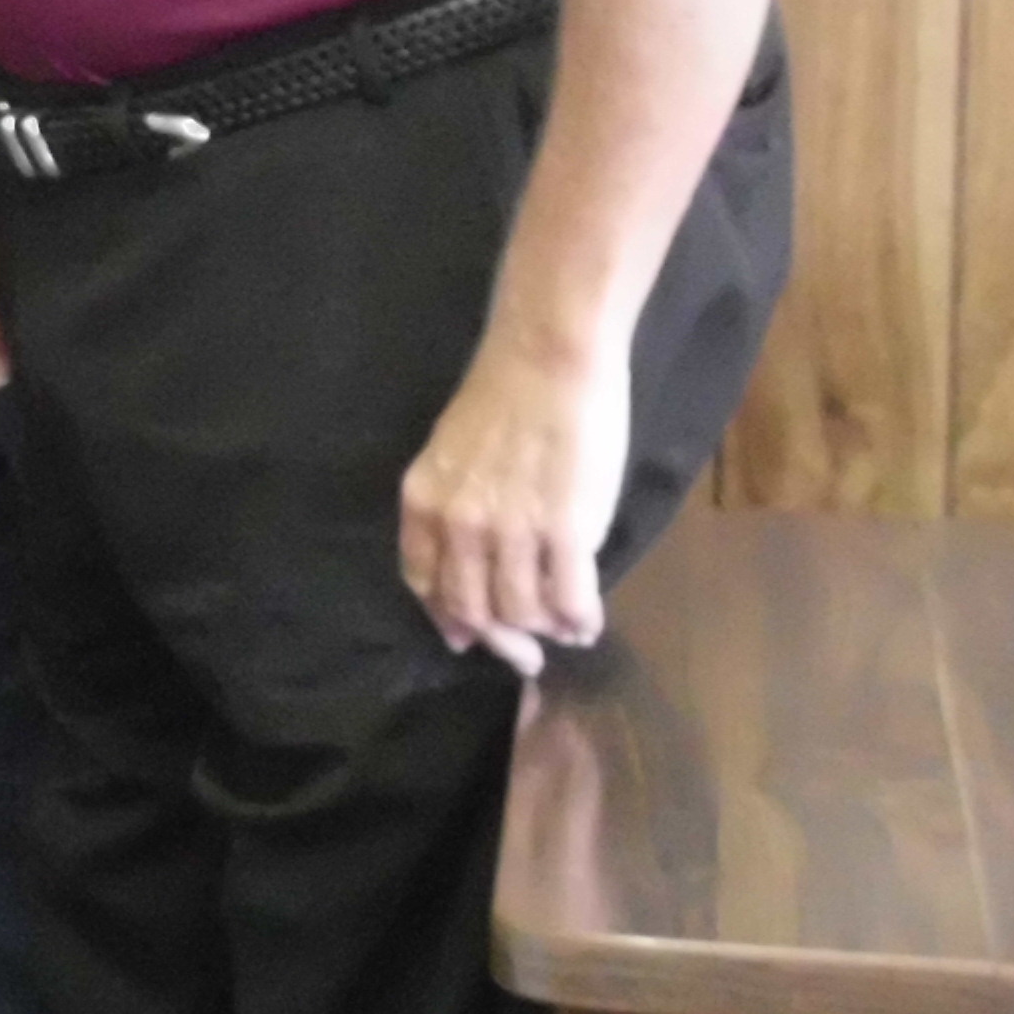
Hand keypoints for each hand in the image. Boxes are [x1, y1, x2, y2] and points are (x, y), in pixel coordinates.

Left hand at [399, 324, 627, 676]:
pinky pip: (569, 599)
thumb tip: (464, 569)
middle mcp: (459, 524)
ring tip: (565, 630)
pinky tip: (589, 622)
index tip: (470, 637)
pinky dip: (580, 620)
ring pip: (523, 612)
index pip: (424, 584)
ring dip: (546, 632)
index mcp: (424, 502)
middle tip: (527, 656)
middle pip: (473, 610)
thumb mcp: (449, 455)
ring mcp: (512, 530)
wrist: (548, 358)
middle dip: (501, 643)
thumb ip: (448, 510)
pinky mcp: (567, 530)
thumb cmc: (504, 398)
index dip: (449, 619)